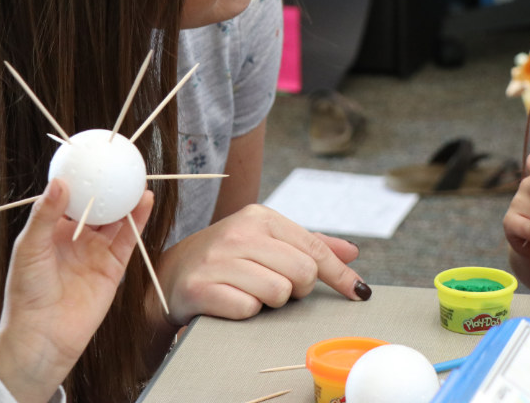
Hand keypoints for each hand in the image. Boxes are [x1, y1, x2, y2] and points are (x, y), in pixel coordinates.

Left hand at [0, 178, 153, 402]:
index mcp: (51, 233)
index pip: (68, 199)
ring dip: (126, 198)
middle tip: (117, 161)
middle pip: (96, 206)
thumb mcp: (29, 248)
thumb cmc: (26, 294)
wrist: (42, 337)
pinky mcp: (113, 267)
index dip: (78, 179)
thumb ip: (46, 215)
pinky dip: (138, 219)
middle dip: (106, 185)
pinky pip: (128, 238)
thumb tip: (59, 182)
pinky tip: (145, 200)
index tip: (87, 157)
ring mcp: (95, 253)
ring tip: (136, 175)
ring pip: (115, 219)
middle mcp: (75, 240)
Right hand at [157, 204, 367, 326]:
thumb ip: (310, 246)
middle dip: (296, 289)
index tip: (360, 293)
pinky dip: (246, 312)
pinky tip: (231, 301)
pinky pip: (249, 309)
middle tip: (276, 287)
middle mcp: (240, 233)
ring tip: (251, 292)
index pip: (314, 249)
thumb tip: (352, 253)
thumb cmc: (227, 258)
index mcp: (261, 217)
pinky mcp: (202, 287)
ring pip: (279, 293)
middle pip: (303, 274)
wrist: (169, 275)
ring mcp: (219, 259)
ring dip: (270, 302)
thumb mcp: (266, 241)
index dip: (340, 275)